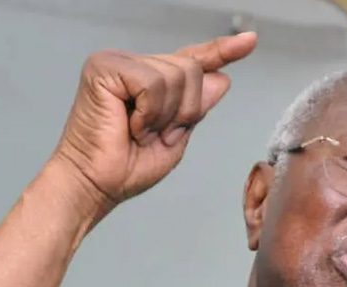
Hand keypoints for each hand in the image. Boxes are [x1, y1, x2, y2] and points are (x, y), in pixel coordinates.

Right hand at [50, 32, 256, 216]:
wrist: (96, 186)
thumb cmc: (126, 168)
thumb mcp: (176, 138)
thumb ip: (197, 108)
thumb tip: (222, 79)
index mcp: (151, 82)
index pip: (193, 61)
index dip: (222, 51)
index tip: (249, 41)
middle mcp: (134, 65)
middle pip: (192, 69)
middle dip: (184, 112)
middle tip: (156, 135)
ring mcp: (118, 62)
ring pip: (176, 75)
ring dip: (165, 116)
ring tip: (139, 132)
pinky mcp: (104, 67)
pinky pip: (153, 83)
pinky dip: (149, 113)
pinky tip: (130, 125)